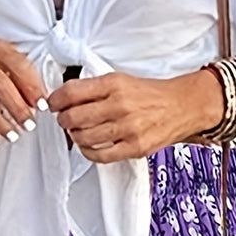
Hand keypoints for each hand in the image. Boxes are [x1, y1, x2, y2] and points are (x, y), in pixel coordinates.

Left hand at [48, 70, 225, 161]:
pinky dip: (88, 152)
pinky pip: (100, 155)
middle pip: (74, 117)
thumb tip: (66, 99)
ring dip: (75, 136)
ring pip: (84, 137)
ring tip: (78, 132)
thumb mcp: (122, 80)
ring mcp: (127, 129)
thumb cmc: (151, 94)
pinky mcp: (134, 148)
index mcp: (114, 83)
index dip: (55, 100)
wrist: (182, 106)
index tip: (52, 104)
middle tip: (64, 120)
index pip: (72, 92)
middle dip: (63, 120)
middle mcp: (119, 105)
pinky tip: (88, 146)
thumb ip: (96, 89)